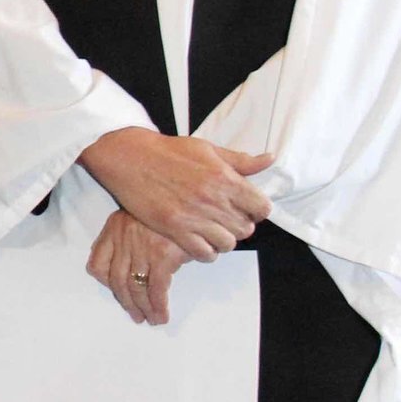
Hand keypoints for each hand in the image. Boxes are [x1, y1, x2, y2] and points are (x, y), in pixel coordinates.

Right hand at [78, 127, 272, 261]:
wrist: (131, 158)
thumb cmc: (168, 151)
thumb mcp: (208, 149)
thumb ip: (240, 160)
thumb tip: (269, 160)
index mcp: (225, 177)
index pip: (262, 207)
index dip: (257, 210)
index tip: (247, 208)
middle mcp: (213, 199)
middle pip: (246, 228)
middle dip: (240, 225)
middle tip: (226, 219)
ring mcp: (194, 216)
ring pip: (227, 243)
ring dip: (224, 240)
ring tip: (213, 231)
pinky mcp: (175, 228)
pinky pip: (204, 252)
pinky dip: (206, 251)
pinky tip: (200, 241)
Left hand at [87, 211, 191, 323]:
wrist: (196, 199)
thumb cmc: (171, 210)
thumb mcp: (142, 215)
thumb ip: (129, 236)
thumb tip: (127, 268)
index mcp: (114, 227)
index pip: (97, 263)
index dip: (105, 284)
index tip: (118, 294)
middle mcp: (124, 236)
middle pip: (116, 280)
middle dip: (126, 302)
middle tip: (136, 315)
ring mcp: (142, 246)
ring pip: (135, 287)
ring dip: (143, 308)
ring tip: (151, 319)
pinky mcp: (162, 255)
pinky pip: (156, 288)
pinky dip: (157, 305)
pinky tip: (162, 314)